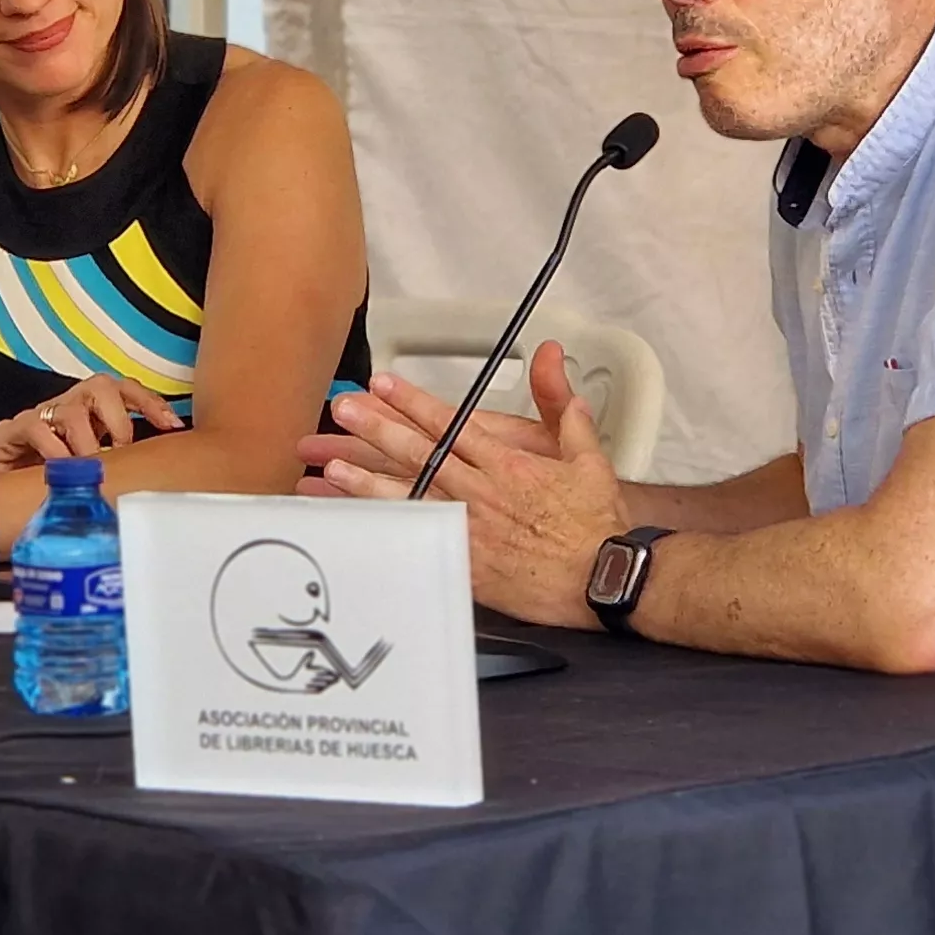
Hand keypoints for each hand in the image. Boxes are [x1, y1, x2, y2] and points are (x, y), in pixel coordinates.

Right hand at [0, 375, 181, 466]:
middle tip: (120, 450)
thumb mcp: (94, 472)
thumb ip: (121, 465)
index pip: (126, 391)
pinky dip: (54, 449)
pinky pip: (36, 427)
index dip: (150, 403)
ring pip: (71, 408)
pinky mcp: (9, 432)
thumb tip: (160, 472)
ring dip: (87, 440)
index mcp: (93, 413)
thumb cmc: (53, 484)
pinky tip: (60, 470)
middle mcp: (68, 406)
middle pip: (101, 386)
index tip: (172, 425)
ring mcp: (39, 416)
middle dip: (118, 418)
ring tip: (90, 466)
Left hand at [306, 343, 622, 629]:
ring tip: (331, 467)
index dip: (413, 402)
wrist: (603, 576)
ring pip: (412, 497)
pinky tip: (363, 523)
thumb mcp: (588, 455)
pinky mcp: (468, 562)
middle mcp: (483, 491)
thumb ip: (563, 406)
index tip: (384, 385)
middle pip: (421, 454)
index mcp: (508, 462)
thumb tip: (555, 359)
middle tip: (344, 411)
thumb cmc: (596, 522)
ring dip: (369, 481)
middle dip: (377, 429)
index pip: (451, 424)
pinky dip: (390, 530)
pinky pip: (421, 542)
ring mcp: (472, 527)